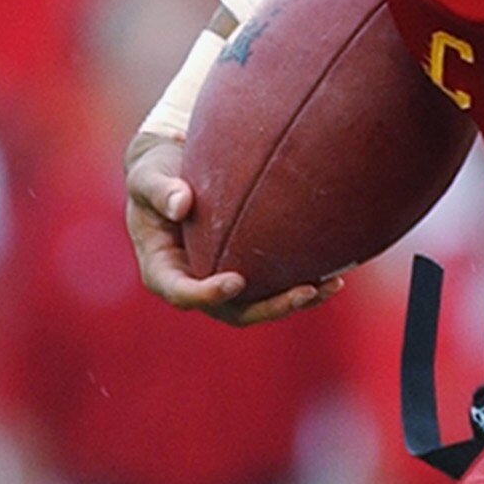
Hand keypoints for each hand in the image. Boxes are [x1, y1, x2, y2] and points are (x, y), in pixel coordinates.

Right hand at [123, 133, 341, 325]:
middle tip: (303, 291)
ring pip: (259, 306)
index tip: (236, 280)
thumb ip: (159, 190)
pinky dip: (303, 286)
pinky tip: (335, 276)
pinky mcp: (247, 274)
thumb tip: (180, 203)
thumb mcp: (148, 176)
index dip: (208, 295)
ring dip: (294, 302)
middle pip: (232, 312)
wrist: (174, 172)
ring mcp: (222, 283)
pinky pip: (274, 289)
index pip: (182, 294)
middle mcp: (195, 285)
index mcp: (163, 271)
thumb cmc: (157, 173)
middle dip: (269, 307)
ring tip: (329, 286)